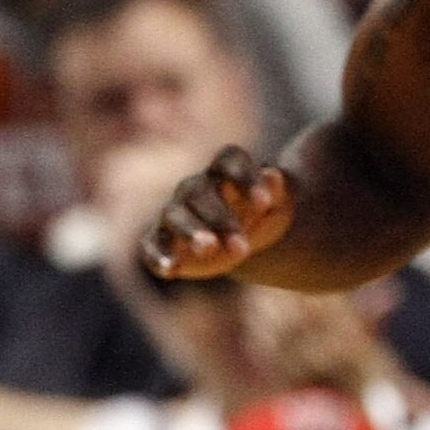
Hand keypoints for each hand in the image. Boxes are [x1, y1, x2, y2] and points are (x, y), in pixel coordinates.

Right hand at [141, 144, 294, 278]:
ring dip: (192, 232)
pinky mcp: (159, 241)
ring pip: (174, 216)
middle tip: (242, 245)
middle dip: (220, 218)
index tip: (265, 204)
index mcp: (225, 171)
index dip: (245, 178)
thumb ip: (277, 188)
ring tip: (209, 248)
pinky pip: (150, 245)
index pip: (229, 160)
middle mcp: (195, 188)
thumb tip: (272, 174)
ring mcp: (174, 213)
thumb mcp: (279, 201)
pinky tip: (171, 269)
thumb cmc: (261, 213)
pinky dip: (158, 256)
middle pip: (200, 193)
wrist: (245, 239)